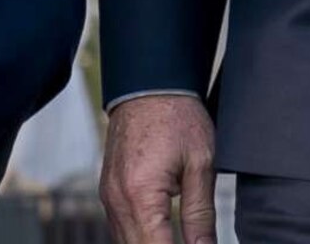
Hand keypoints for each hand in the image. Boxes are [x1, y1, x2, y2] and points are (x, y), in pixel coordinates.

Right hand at [101, 93, 217, 243]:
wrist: (149, 83)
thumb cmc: (177, 116)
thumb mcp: (201, 165)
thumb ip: (201, 215)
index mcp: (140, 195)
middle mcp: (117, 200)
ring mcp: (108, 196)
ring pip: (125, 242)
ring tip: (174, 238)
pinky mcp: (108, 191)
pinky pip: (120, 227)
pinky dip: (138, 237)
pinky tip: (158, 236)